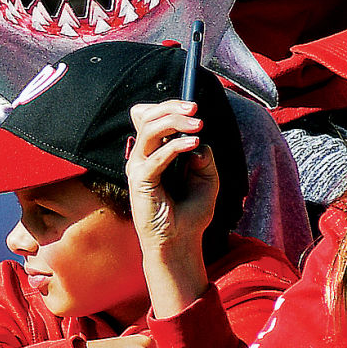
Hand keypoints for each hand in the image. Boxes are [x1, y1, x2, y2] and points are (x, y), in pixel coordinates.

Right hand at [127, 99, 217, 318]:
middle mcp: (144, 156)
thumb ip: (203, 156)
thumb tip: (197, 139)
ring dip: (175, 123)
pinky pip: (155, 157)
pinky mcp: (139, 182)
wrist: (181, 241)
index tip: (192, 107)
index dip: (169, 106)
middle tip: (195, 110)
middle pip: (148, 117)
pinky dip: (175, 147)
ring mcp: (139, 168)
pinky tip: (193, 145)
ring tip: (197, 125)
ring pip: (150, 130)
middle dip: (172, 108)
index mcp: (155, 152)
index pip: (152, 117)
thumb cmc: (190, 212)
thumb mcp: (207, 178)